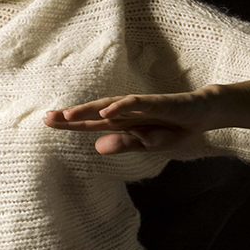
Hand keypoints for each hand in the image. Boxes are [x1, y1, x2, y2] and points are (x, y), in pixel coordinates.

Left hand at [43, 91, 214, 154]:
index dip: (70, 124)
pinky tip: (106, 112)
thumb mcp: (150, 144)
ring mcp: (139, 106)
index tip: (47, 123)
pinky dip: (120, 107)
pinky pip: (135, 104)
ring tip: (68, 115)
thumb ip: (125, 144)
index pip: (90, 124)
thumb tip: (97, 147)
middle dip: (70, 116)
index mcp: (122, 124)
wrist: (203, 113)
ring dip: (88, 110)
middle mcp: (125, 112)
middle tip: (46, 118)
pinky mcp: (156, 102)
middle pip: (93, 114)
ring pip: (109, 107)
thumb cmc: (175, 128)